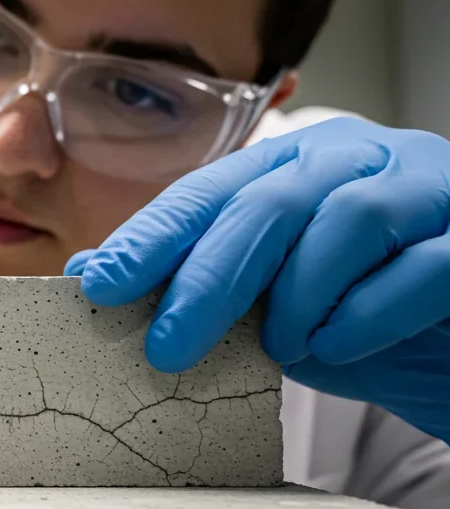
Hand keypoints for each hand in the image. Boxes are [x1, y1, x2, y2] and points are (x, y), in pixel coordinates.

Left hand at [66, 117, 449, 442]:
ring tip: (281, 349)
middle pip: (271, 202)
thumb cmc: (361, 315)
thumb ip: (197, 278)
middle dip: (208, 277)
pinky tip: (338, 347)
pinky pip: (423, 267)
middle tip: (166, 346)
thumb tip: (92, 270)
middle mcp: (363, 159)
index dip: (153, 237)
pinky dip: (369, 314)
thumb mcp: (269, 303)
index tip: (100, 286)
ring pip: (350, 220)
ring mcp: (431, 189)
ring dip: (299, 296)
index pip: (210, 190)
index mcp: (298, 162)